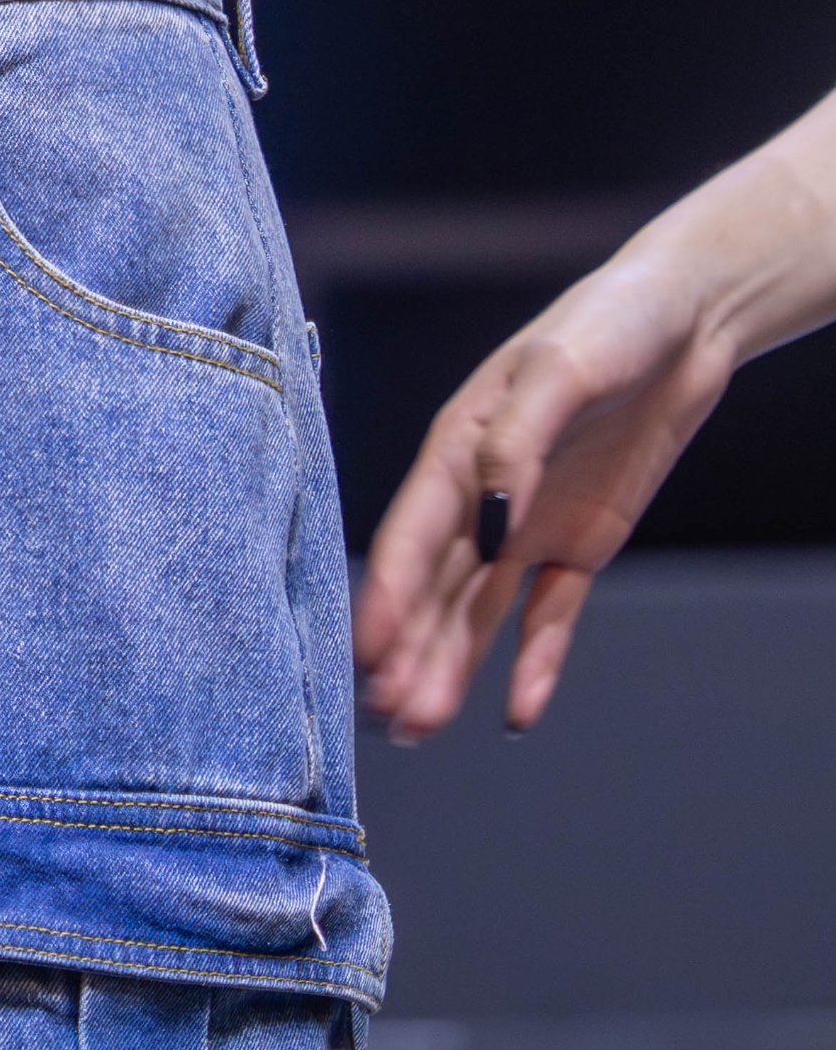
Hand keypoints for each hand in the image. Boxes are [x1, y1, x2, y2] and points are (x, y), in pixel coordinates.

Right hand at [353, 235, 736, 738]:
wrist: (685, 322)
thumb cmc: (611, 323)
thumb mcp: (559, 367)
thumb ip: (515, 441)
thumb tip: (484, 521)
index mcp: (460, 443)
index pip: (414, 532)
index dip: (389, 593)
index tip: (365, 651)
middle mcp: (484, 492)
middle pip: (438, 584)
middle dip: (410, 648)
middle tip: (387, 715)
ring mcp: (531, 522)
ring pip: (480, 610)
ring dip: (451, 664)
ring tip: (421, 727)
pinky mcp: (581, 544)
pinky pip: (551, 614)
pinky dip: (533, 663)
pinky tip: (516, 714)